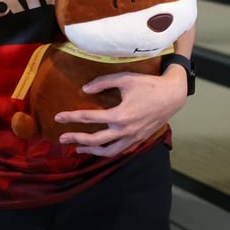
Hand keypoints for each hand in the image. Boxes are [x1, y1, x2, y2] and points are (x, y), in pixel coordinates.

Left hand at [54, 69, 187, 155]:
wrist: (172, 96)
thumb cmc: (148, 84)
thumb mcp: (124, 78)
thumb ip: (102, 83)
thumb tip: (84, 89)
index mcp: (120, 115)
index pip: (89, 118)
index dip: (71, 117)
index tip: (57, 117)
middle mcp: (125, 130)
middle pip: (95, 140)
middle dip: (76, 139)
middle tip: (61, 138)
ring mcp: (133, 137)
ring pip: (109, 151)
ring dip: (92, 151)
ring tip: (78, 148)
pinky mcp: (139, 139)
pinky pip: (120, 150)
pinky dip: (107, 151)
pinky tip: (98, 148)